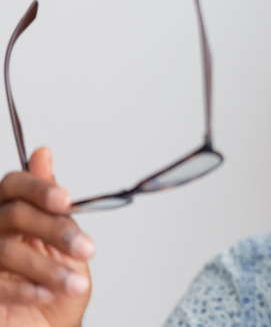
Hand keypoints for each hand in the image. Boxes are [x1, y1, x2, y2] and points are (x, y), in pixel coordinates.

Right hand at [0, 147, 93, 325]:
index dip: (38, 188)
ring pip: (6, 250)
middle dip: (55, 230)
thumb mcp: (66, 245)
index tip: (66, 201)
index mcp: (14, 213)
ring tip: (75, 283)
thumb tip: (42, 154)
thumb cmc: (58, 286)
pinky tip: (48, 293)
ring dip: (47, 268)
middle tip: (86, 249)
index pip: (13, 185)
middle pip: (13, 214)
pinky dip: (27, 288)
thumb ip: (54, 206)